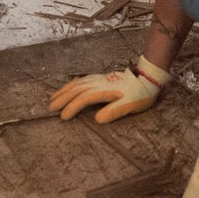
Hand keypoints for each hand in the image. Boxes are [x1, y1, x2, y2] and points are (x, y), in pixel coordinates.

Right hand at [48, 56, 169, 123]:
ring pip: (77, 83)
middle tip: (50, 108)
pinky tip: (68, 86)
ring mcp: (99, 79)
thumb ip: (115, 111)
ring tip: (52, 98)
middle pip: (77, 89)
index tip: (63, 117)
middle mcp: (99, 83)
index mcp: (105, 90)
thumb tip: (97, 119)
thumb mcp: (131, 105)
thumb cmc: (140, 94)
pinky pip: (82, 79)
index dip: (73, 107)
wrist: (148, 78)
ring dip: (64, 90)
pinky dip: (72, 83)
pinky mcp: (101, 78)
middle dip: (62, 98)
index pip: (84, 98)